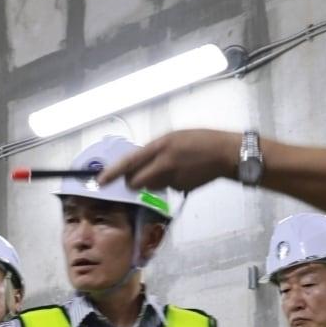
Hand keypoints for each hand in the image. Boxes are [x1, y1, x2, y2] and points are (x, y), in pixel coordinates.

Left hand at [99, 130, 237, 193]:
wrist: (225, 153)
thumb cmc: (201, 140)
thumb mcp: (174, 138)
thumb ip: (157, 150)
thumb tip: (141, 164)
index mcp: (160, 145)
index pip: (130, 162)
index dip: (113, 173)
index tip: (100, 182)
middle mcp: (164, 162)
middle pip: (137, 181)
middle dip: (134, 182)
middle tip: (138, 177)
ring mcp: (173, 177)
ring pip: (152, 185)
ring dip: (154, 181)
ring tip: (171, 168)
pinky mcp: (182, 187)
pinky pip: (169, 187)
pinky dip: (172, 182)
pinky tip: (185, 173)